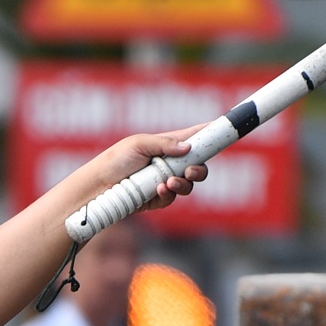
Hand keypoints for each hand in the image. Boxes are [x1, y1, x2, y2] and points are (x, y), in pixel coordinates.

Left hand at [87, 126, 209, 211]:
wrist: (98, 187)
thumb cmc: (115, 159)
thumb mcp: (139, 144)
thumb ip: (164, 144)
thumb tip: (188, 148)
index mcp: (167, 143)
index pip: (195, 136)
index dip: (212, 132)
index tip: (227, 127)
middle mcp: (170, 162)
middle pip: (199, 165)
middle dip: (200, 169)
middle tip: (191, 171)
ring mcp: (166, 181)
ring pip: (189, 184)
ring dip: (184, 183)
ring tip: (168, 182)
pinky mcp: (159, 199)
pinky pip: (173, 198)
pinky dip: (168, 194)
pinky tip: (157, 190)